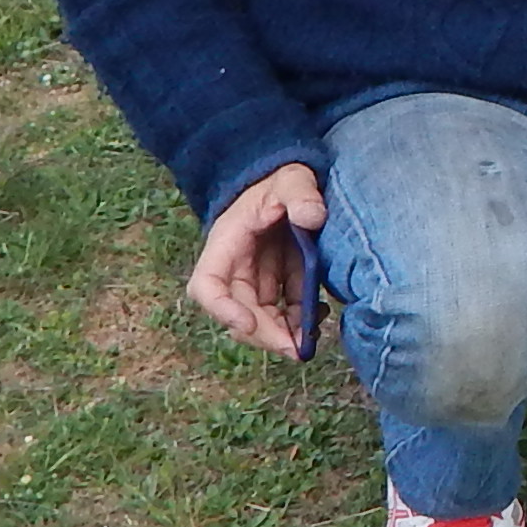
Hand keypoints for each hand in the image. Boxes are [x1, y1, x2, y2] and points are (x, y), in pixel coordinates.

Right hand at [189, 163, 325, 358]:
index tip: (248, 323)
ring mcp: (257, 279)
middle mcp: (236, 268)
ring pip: (261, 319)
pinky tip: (320, 316)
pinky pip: (283, 312)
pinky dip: (299, 322)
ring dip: (283, 334)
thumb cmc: (281, 179)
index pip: (207, 285)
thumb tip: (312, 217)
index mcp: (227, 243)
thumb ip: (299, 193)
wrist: (289, 182)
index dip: (222, 309)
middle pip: (237, 312)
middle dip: (264, 333)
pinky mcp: (278, 283)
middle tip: (295, 347)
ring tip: (310, 339)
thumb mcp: (291, 178)